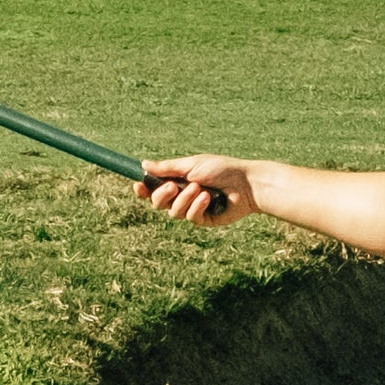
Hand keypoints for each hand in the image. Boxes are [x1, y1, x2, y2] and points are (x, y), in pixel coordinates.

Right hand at [136, 153, 258, 226]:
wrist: (246, 184)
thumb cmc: (221, 169)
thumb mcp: (191, 165)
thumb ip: (167, 168)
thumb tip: (143, 164)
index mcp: (178, 180)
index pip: (154, 188)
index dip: (144, 190)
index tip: (138, 186)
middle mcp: (183, 195)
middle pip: (158, 203)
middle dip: (163, 195)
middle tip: (174, 186)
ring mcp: (192, 208)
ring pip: (173, 212)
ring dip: (184, 199)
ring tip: (201, 189)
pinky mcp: (203, 219)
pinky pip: (190, 217)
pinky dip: (197, 207)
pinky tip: (209, 198)